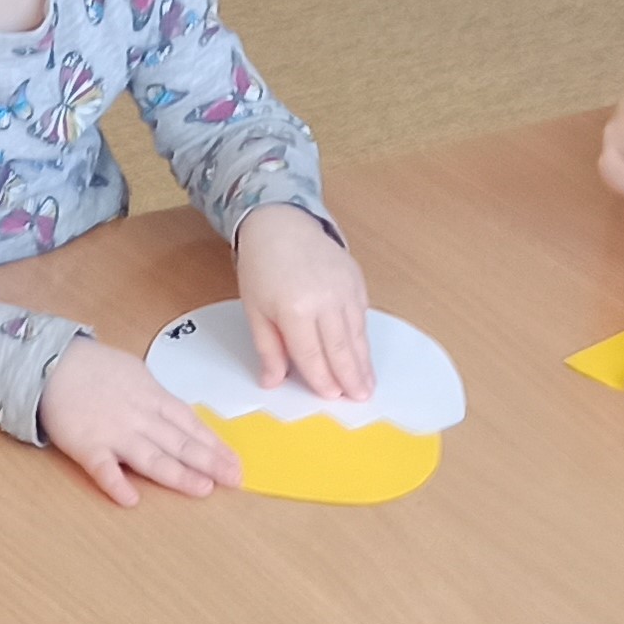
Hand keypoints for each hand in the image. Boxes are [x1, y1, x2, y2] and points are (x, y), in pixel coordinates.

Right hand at [40, 340, 239, 506]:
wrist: (51, 362)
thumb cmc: (94, 368)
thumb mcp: (136, 374)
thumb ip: (157, 399)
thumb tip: (180, 417)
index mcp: (153, 398)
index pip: (191, 425)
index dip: (215, 445)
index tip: (234, 462)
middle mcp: (139, 417)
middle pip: (180, 442)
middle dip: (210, 463)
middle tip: (234, 480)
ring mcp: (113, 433)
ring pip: (151, 457)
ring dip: (178, 475)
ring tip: (202, 489)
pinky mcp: (86, 445)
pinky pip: (102, 468)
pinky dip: (115, 483)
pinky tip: (130, 499)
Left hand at [233, 205, 372, 400]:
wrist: (281, 225)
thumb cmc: (262, 267)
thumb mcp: (254, 310)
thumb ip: (267, 348)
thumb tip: (273, 381)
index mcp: (295, 310)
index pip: (312, 354)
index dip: (322, 378)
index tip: (331, 396)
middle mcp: (324, 301)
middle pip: (340, 348)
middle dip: (351, 376)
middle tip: (361, 398)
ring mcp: (344, 289)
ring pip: (356, 334)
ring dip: (363, 361)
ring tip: (368, 383)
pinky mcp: (355, 280)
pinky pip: (361, 315)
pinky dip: (363, 336)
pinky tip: (364, 353)